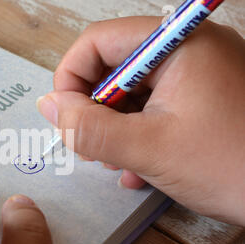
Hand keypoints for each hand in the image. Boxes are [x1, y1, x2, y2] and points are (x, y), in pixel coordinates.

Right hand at [37, 17, 244, 225]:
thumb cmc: (235, 167)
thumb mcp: (148, 148)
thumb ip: (89, 128)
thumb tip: (50, 107)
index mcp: (179, 43)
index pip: (99, 40)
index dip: (71, 77)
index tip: (63, 114)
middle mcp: (189, 50)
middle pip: (113, 68)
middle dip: (94, 110)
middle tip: (91, 146)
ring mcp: (197, 74)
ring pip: (130, 93)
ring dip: (114, 129)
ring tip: (118, 163)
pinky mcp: (201, 98)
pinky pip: (153, 108)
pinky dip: (137, 135)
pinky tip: (138, 168)